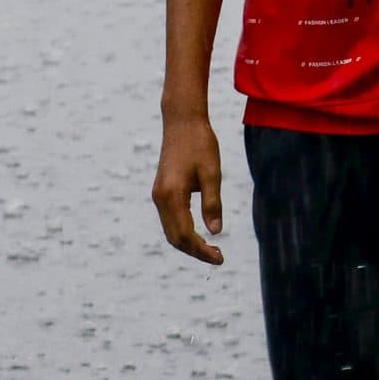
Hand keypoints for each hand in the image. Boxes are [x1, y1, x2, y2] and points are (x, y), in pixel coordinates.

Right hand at [151, 113, 225, 264]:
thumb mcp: (212, 173)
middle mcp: (160, 198)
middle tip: (218, 258)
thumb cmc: (200, 144)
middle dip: (195, 251)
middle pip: (174, 238)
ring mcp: (158, 195)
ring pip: (170, 230)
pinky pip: (170, 219)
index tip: (220, 258)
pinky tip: (199, 233)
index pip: (185, 235)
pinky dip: (183, 231)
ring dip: (188, 243)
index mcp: (171, 195)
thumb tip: (216, 232)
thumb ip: (212, 203)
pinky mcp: (161, 191)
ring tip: (211, 250)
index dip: (201, 251)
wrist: (182, 121)